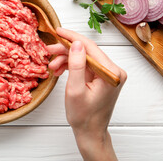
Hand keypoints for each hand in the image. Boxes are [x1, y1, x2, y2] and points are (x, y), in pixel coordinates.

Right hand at [47, 27, 126, 160]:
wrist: (90, 132)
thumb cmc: (83, 116)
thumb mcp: (75, 90)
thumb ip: (76, 65)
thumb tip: (76, 43)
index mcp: (111, 73)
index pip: (90, 47)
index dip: (72, 37)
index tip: (57, 31)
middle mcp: (113, 71)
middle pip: (86, 51)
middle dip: (66, 50)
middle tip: (49, 51)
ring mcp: (108, 74)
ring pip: (84, 57)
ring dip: (66, 59)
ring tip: (52, 66)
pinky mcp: (102, 77)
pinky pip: (85, 65)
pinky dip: (71, 66)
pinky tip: (60, 71)